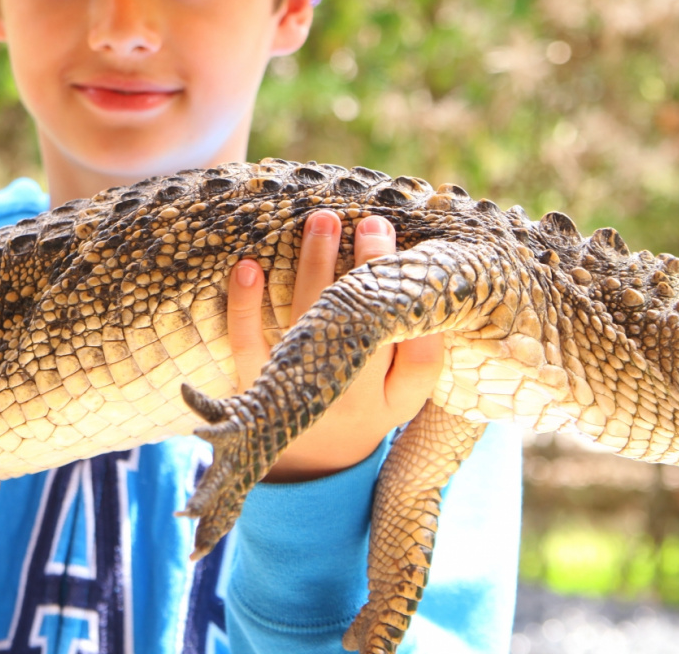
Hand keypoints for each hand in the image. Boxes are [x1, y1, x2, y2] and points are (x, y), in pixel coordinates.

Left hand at [226, 210, 443, 481]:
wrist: (311, 458)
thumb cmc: (368, 402)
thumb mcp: (404, 391)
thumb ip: (420, 349)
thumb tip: (433, 280)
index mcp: (396, 401)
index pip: (420, 359)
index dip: (420, 312)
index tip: (417, 262)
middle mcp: (351, 398)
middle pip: (361, 328)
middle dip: (368, 269)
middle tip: (374, 223)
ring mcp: (302, 389)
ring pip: (307, 321)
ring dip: (314, 265)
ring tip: (323, 220)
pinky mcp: (257, 382)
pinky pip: (248, 341)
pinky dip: (245, 303)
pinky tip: (249, 266)